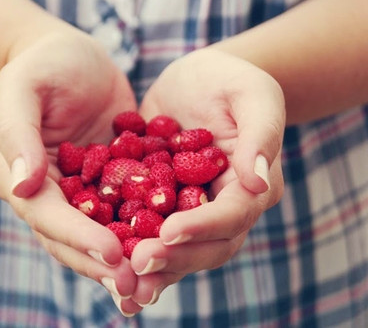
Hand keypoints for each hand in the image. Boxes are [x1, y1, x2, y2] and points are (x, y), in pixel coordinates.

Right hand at [0, 30, 142, 314]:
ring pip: (97, 235)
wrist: (71, 57)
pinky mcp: (107, 185)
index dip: (78, 236)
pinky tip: (168, 251)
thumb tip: (22, 186)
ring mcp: (77, 193)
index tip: (112, 254)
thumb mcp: (24, 88)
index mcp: (18, 176)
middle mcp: (46, 194)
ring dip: (122, 261)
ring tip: (152, 285)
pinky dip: (140, 235)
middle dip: (102, 263)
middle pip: (71, 238)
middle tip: (136, 287)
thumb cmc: (44, 64)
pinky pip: (123, 214)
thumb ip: (18, 134)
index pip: (46, 214)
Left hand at [128, 47, 284, 306]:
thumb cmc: (231, 80)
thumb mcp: (253, 94)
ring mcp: (193, 211)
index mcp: (252, 185)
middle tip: (137, 265)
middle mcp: (225, 207)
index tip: (168, 232)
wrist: (199, 80)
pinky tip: (106, 266)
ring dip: (152, 271)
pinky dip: (131, 253)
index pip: (232, 214)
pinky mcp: (164, 207)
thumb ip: (261, 133)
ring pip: (178, 250)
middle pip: (207, 246)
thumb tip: (258, 182)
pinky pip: (150, 234)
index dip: (202, 226)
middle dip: (174, 258)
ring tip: (122, 287)